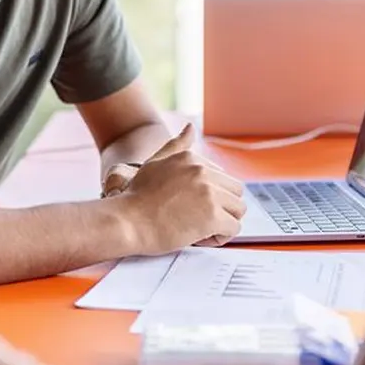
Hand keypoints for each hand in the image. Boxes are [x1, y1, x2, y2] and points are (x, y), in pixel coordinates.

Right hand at [112, 125, 246, 255]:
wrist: (126, 221)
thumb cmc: (136, 197)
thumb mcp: (155, 163)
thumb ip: (176, 145)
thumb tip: (191, 126)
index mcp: (191, 159)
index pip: (221, 178)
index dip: (209, 196)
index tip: (190, 206)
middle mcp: (203, 171)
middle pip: (236, 192)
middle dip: (223, 208)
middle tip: (198, 220)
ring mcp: (209, 192)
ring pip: (238, 210)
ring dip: (224, 222)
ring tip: (199, 229)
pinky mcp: (212, 215)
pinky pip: (234, 228)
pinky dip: (220, 237)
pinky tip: (199, 237)